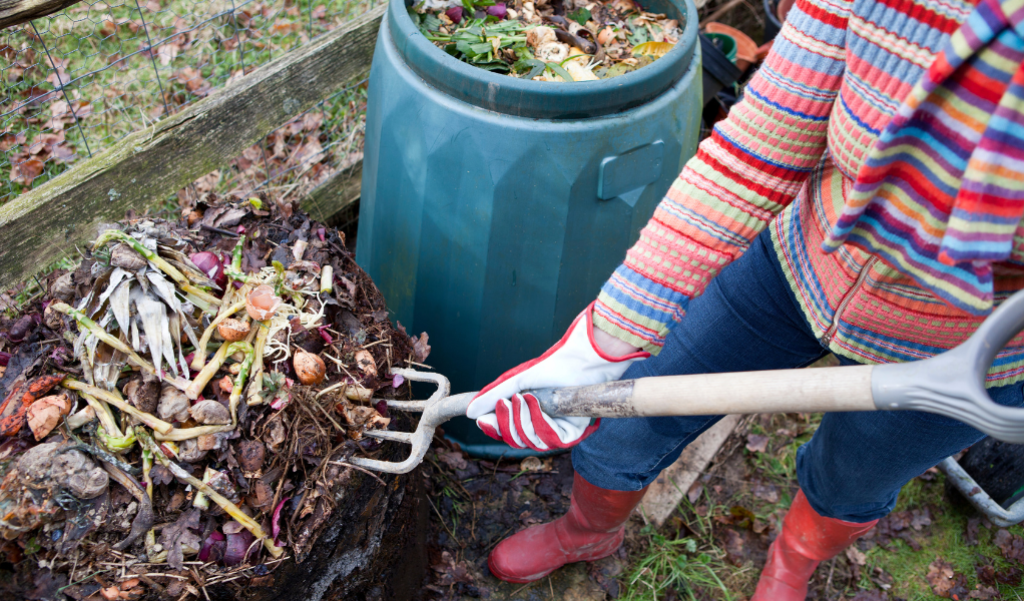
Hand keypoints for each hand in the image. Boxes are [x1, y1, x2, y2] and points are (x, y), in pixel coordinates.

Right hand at [466, 302, 647, 450]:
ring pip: (531, 442)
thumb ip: (493, 396)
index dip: (494, 428)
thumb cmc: (552, 367)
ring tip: (524, 397)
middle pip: (516, 440)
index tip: (481, 420)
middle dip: (507, 423)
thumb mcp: (517, 381)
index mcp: (529, 415)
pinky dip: (540, 421)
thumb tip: (470, 412)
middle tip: (506, 402)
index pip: (507, 432)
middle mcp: (543, 426)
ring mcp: (557, 431)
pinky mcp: (573, 434)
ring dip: (523, 420)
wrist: (580, 360)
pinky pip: (550, 439)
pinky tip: (537, 403)